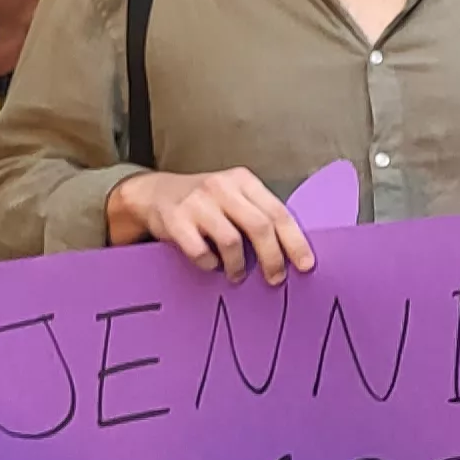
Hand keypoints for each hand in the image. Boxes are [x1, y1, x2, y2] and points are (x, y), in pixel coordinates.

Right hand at [106, 167, 314, 282]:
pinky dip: (209, 264)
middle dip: (272, 258)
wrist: (153, 192)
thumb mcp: (234, 197)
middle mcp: (222, 186)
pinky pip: (200, 251)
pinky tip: (210, 265)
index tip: (306, 264)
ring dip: (239, 265)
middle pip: (259, 226)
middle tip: (275, 279)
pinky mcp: (175, 218)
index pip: (278, 212)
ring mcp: (197, 201)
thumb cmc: (204, 202)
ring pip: (231, 241)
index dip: (295, 241)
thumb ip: (258, 215)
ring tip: (238, 275)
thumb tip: (292, 252)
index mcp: (243, 181)